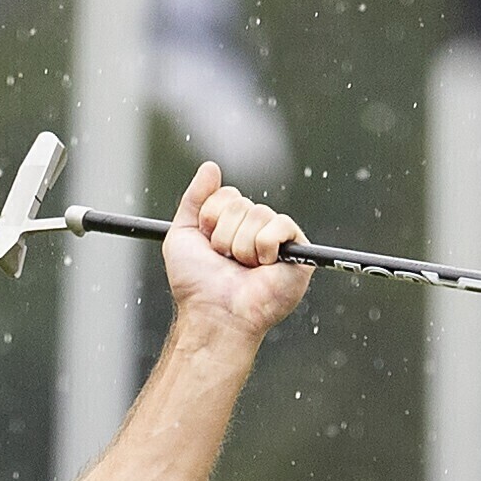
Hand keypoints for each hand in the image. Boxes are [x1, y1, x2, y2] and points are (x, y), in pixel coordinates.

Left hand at [164, 160, 309, 348]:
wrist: (213, 314)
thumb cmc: (197, 285)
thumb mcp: (182, 236)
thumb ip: (194, 199)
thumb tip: (211, 166)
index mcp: (232, 225)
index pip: (227, 196)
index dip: (211, 219)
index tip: (207, 244)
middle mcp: (255, 230)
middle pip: (242, 204)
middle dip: (226, 235)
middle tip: (226, 261)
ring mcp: (278, 241)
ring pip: (259, 214)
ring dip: (242, 246)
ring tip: (243, 269)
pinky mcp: (298, 252)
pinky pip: (281, 225)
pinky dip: (264, 247)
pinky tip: (263, 268)